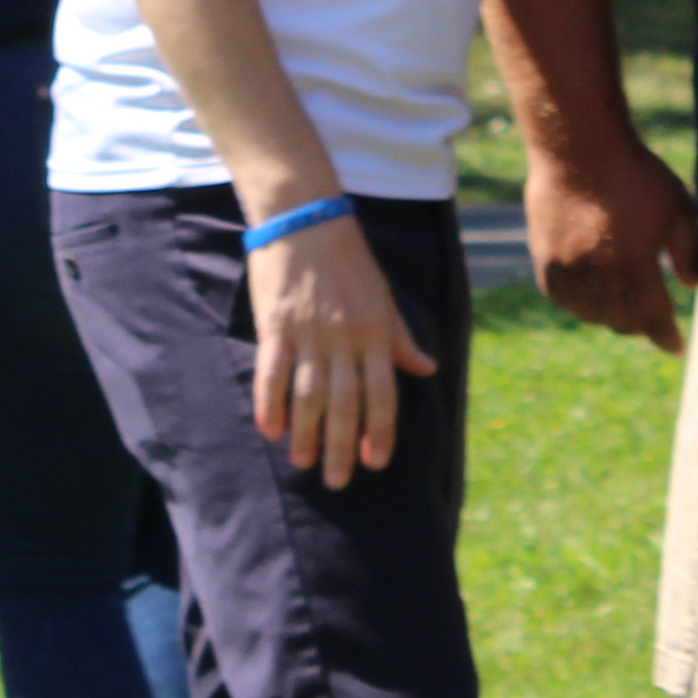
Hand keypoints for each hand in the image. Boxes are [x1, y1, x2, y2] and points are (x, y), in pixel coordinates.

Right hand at [246, 204, 439, 487]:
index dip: (380, 431)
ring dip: (307, 434)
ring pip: (309, 396)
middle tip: (336, 480)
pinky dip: (271, 404)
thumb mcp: (384, 297)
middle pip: (345, 404)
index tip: (374, 462)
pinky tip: (271, 430)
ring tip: (303, 463)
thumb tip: (427, 369)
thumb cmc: (349, 259)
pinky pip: (272, 374)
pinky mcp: (275, 326)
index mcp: (375, 331)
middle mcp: (345, 337)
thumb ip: (401, 338)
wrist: (305, 218)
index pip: (383, 393)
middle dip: (342, 447)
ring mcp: (308, 333)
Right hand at [524, 139, 697, 352]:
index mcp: (634, 264)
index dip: (666, 337)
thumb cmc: (635, 174)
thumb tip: (692, 285)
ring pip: (591, 314)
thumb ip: (689, 250)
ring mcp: (566, 268)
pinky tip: (594, 295)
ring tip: (624, 307)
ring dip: (611, 316)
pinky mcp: (544, 259)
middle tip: (651, 319)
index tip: (676, 346)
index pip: (653, 318)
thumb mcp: (677, 207)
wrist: (579, 147)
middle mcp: (597, 273)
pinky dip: (582, 304)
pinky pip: (564, 298)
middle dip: (641, 325)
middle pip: (622, 321)